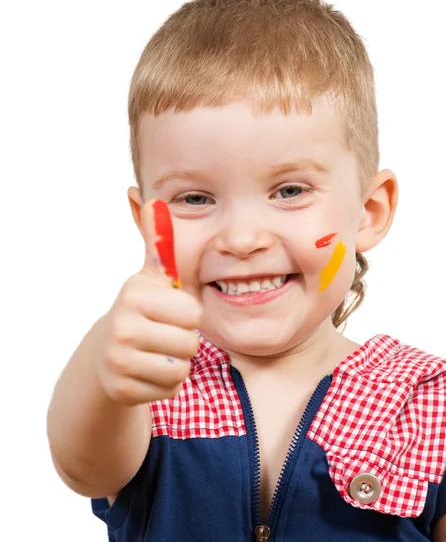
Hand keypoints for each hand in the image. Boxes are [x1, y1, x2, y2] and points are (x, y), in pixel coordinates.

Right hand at [94, 199, 201, 405]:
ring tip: (158, 351)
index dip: (187, 313)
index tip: (169, 310)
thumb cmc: (142, 309)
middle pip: (189, 343)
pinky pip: (169, 389)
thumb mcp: (151, 276)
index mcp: (135, 294)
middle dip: (184, 340)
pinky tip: (148, 370)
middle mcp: (121, 326)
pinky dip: (166, 383)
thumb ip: (158, 241)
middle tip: (164, 334)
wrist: (107, 352)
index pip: (193, 312)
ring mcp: (117, 360)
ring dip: (177, 362)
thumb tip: (154, 200)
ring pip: (180, 368)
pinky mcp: (120, 390)